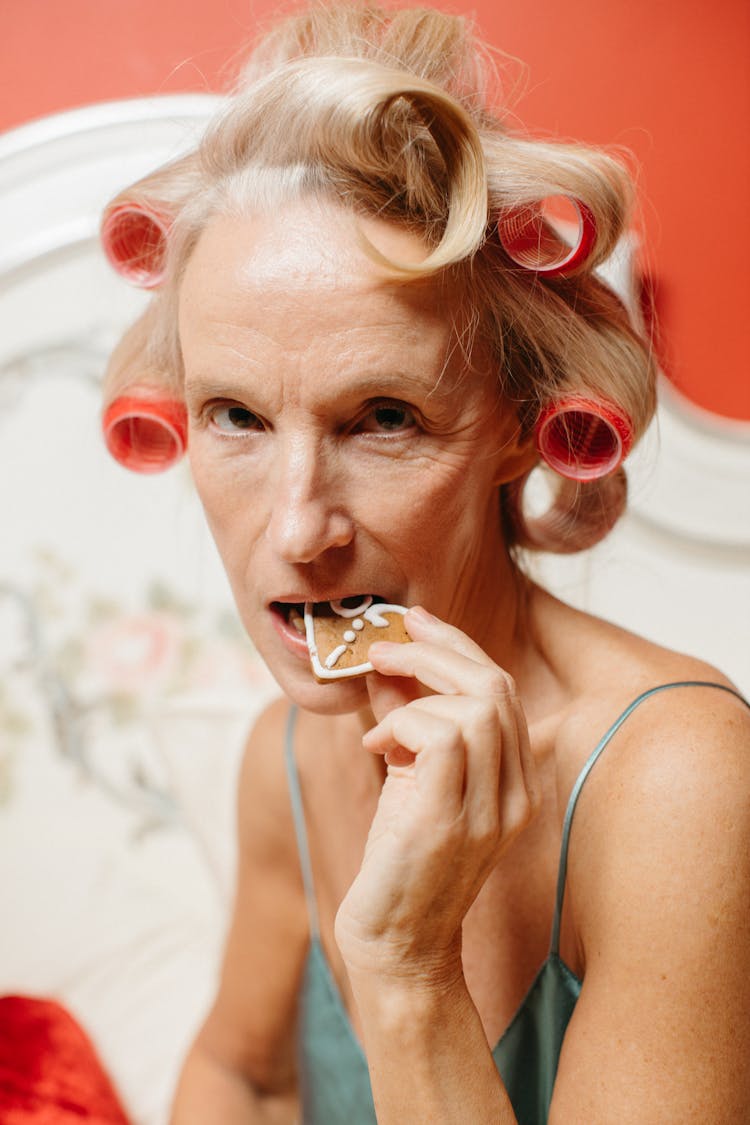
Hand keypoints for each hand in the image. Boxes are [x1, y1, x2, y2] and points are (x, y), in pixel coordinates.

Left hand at [334, 606, 539, 983]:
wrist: (398, 948)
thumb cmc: (401, 864)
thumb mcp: (410, 780)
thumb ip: (409, 723)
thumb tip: (389, 666)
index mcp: (516, 783)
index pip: (501, 692)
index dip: (459, 647)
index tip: (416, 621)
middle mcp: (516, 795)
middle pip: (495, 687)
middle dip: (439, 649)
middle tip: (388, 641)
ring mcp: (491, 810)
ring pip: (476, 705)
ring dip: (417, 690)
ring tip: (380, 714)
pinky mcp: (452, 821)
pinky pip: (444, 736)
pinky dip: (405, 724)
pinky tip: (378, 748)